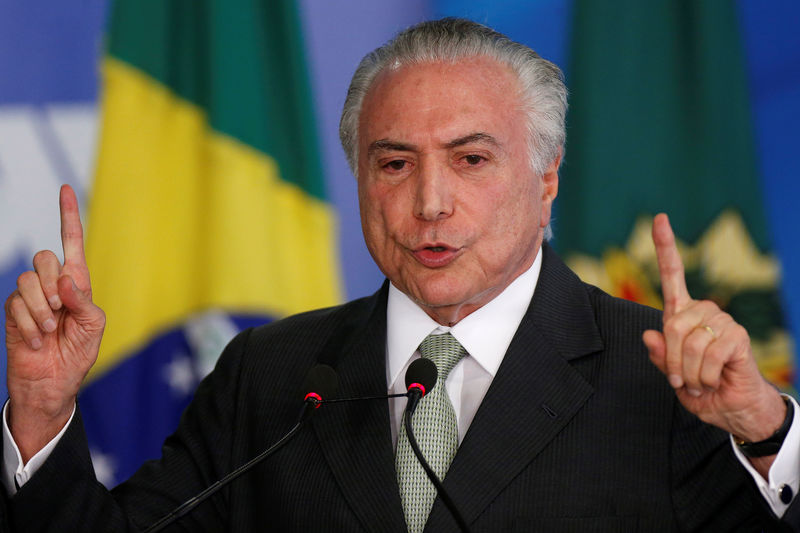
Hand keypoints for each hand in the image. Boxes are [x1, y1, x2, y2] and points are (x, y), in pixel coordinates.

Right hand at [4, 185, 104, 461]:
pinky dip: (29, 322)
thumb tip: (66, 279)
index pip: (72, 243)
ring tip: (49, 330)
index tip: (65, 189)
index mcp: (78, 284)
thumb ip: (83, 301)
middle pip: (44, 258)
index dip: (68, 216)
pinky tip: (36, 338)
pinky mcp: (13, 312)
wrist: (52, 384)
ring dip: (41, 308)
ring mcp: (31, 298)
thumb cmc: (78, 355)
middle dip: (52, 283)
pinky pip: (15, 303)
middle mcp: (53, 286)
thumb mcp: (92, 328)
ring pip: (28, 280)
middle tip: (60, 311)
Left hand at [642, 214, 784, 447]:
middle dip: (670, 362)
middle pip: (670, 326)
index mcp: (683, 315)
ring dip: (688, 373)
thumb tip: (649, 335)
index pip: (673, 275)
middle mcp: (703, 312)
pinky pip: (708, 355)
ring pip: (688, 344)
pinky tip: (714, 380)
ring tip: (699, 381)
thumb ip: (659, 356)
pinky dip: (704, 376)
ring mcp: (723, 322)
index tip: (659, 218)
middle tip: (681, 380)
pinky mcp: (738, 337)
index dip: (666, 247)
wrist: (733, 410)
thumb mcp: (672, 375)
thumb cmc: (702, 389)